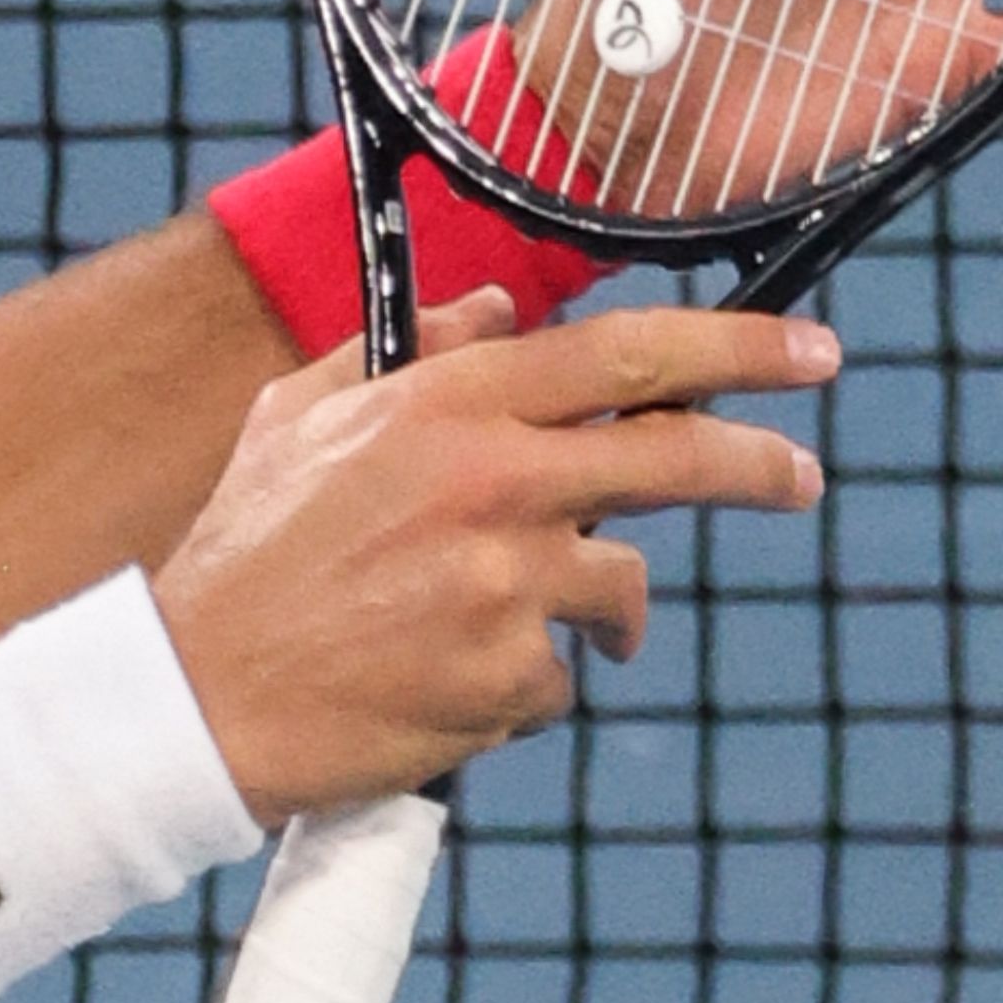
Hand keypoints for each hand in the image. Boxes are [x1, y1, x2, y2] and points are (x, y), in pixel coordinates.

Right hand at [150, 292, 834, 814]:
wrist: (194, 697)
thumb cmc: (245, 552)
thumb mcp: (299, 417)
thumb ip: (405, 349)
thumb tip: (498, 306)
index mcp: (445, 405)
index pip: (624, 354)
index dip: (735, 351)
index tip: (808, 353)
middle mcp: (489, 481)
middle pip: (675, 458)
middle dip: (759, 466)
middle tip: (799, 477)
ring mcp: (505, 583)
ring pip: (616, 585)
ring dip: (589, 609)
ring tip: (508, 625)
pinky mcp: (508, 676)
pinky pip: (558, 672)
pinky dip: (519, 678)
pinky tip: (443, 677)